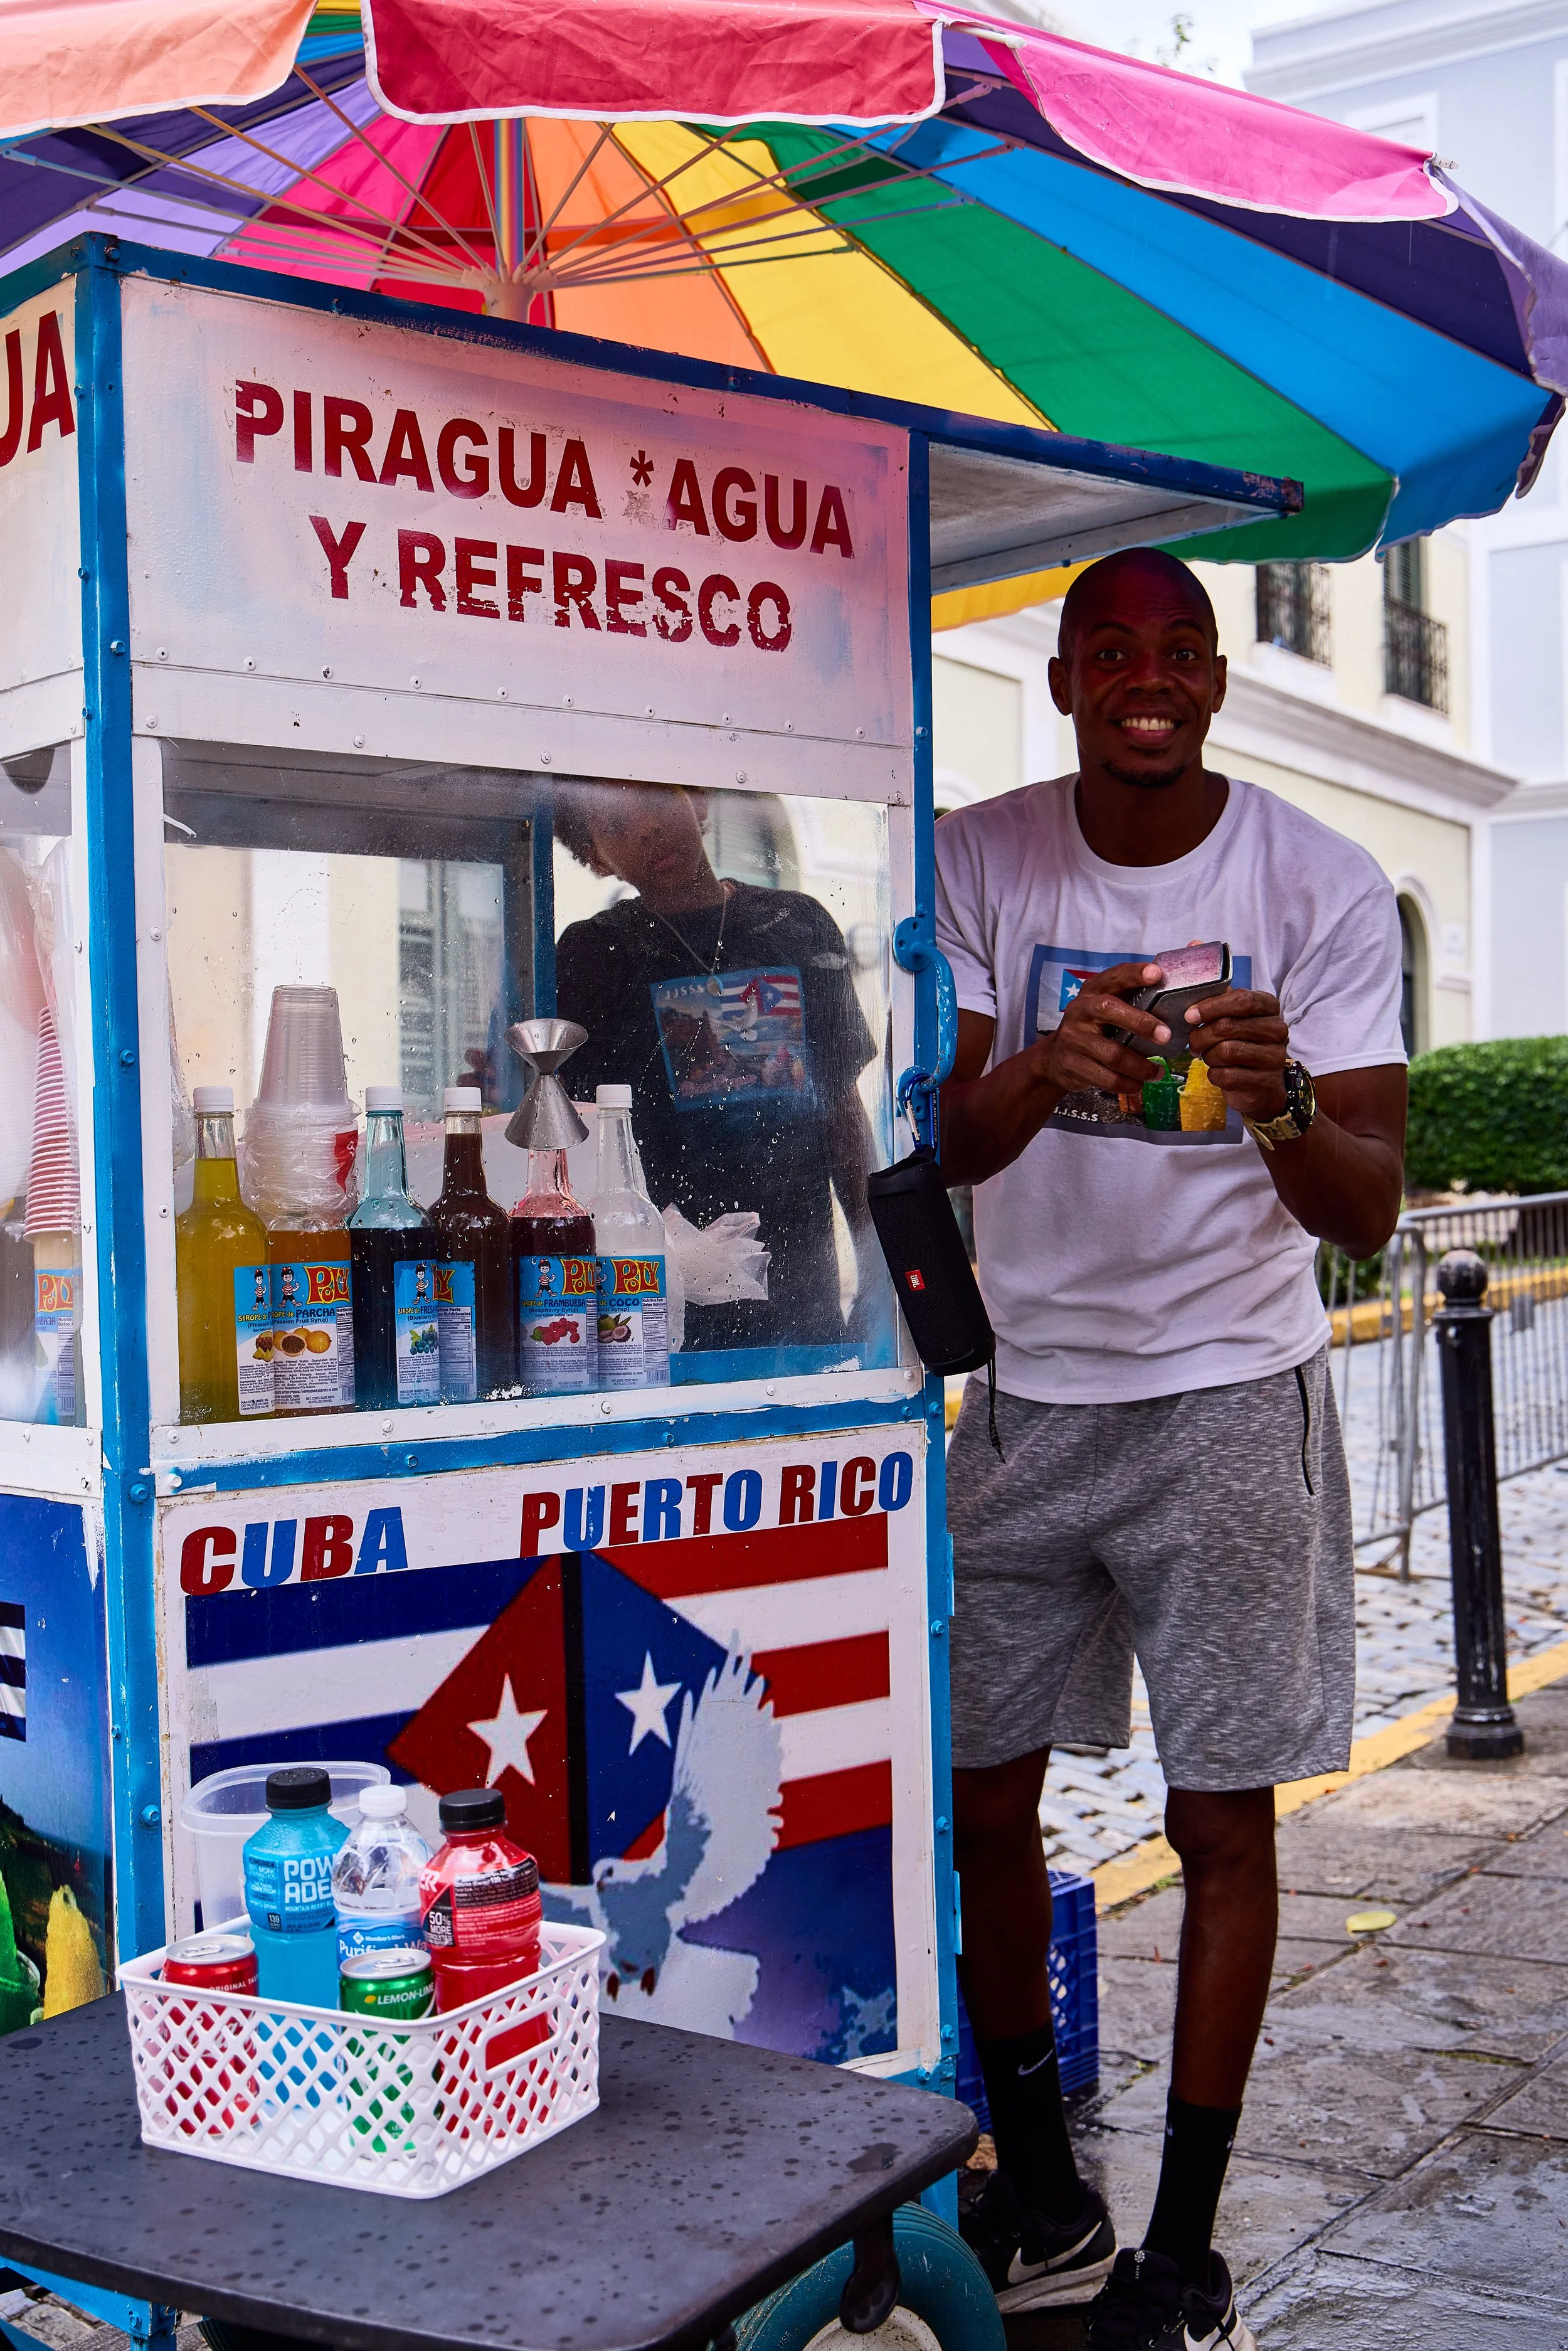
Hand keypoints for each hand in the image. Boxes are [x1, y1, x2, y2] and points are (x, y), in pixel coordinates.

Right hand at [1033, 961, 1173, 1098]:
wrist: (1055, 1058)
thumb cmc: (1091, 1029)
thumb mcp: (1104, 1009)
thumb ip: (1129, 1002)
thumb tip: (1174, 1004)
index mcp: (1092, 991)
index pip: (1113, 976)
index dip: (1134, 974)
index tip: (1156, 974)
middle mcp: (1080, 1010)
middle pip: (1109, 1010)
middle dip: (1141, 1023)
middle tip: (1165, 1037)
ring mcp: (1074, 1038)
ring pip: (1112, 1053)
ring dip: (1140, 1066)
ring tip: (1157, 1072)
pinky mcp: (1073, 1064)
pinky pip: (1106, 1078)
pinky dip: (1127, 1083)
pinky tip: (1138, 1084)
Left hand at [1184, 989, 1289, 1119]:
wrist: (1258, 1085)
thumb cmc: (1241, 1044)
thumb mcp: (1234, 1018)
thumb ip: (1220, 1003)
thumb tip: (1194, 996)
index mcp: (1269, 1007)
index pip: (1243, 1000)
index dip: (1212, 1006)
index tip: (1190, 1015)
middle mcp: (1277, 1029)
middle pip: (1228, 1026)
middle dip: (1201, 1035)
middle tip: (1193, 1043)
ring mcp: (1274, 1056)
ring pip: (1226, 1051)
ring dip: (1208, 1056)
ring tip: (1209, 1057)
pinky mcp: (1266, 1081)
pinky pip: (1228, 1076)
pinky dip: (1214, 1075)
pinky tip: (1218, 1073)